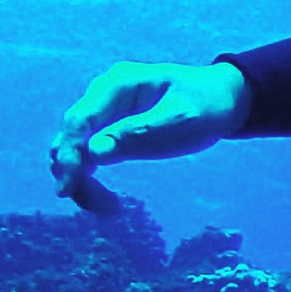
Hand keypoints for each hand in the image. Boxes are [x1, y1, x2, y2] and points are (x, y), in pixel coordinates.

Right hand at [50, 60, 250, 207]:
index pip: (80, 119)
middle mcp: (102, 95)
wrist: (220, 98)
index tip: (69, 186)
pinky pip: (87, 156)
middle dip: (74, 172)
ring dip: (80, 179)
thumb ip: (141, 132)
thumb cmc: (206, 105)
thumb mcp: (182, 119)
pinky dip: (90, 178)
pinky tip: (108, 201)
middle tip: (100, 206)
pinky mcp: (108, 131)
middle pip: (70, 135)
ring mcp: (103, 113)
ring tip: (108, 208)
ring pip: (74, 149)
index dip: (70, 154)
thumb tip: (93, 153)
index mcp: (118, 84)